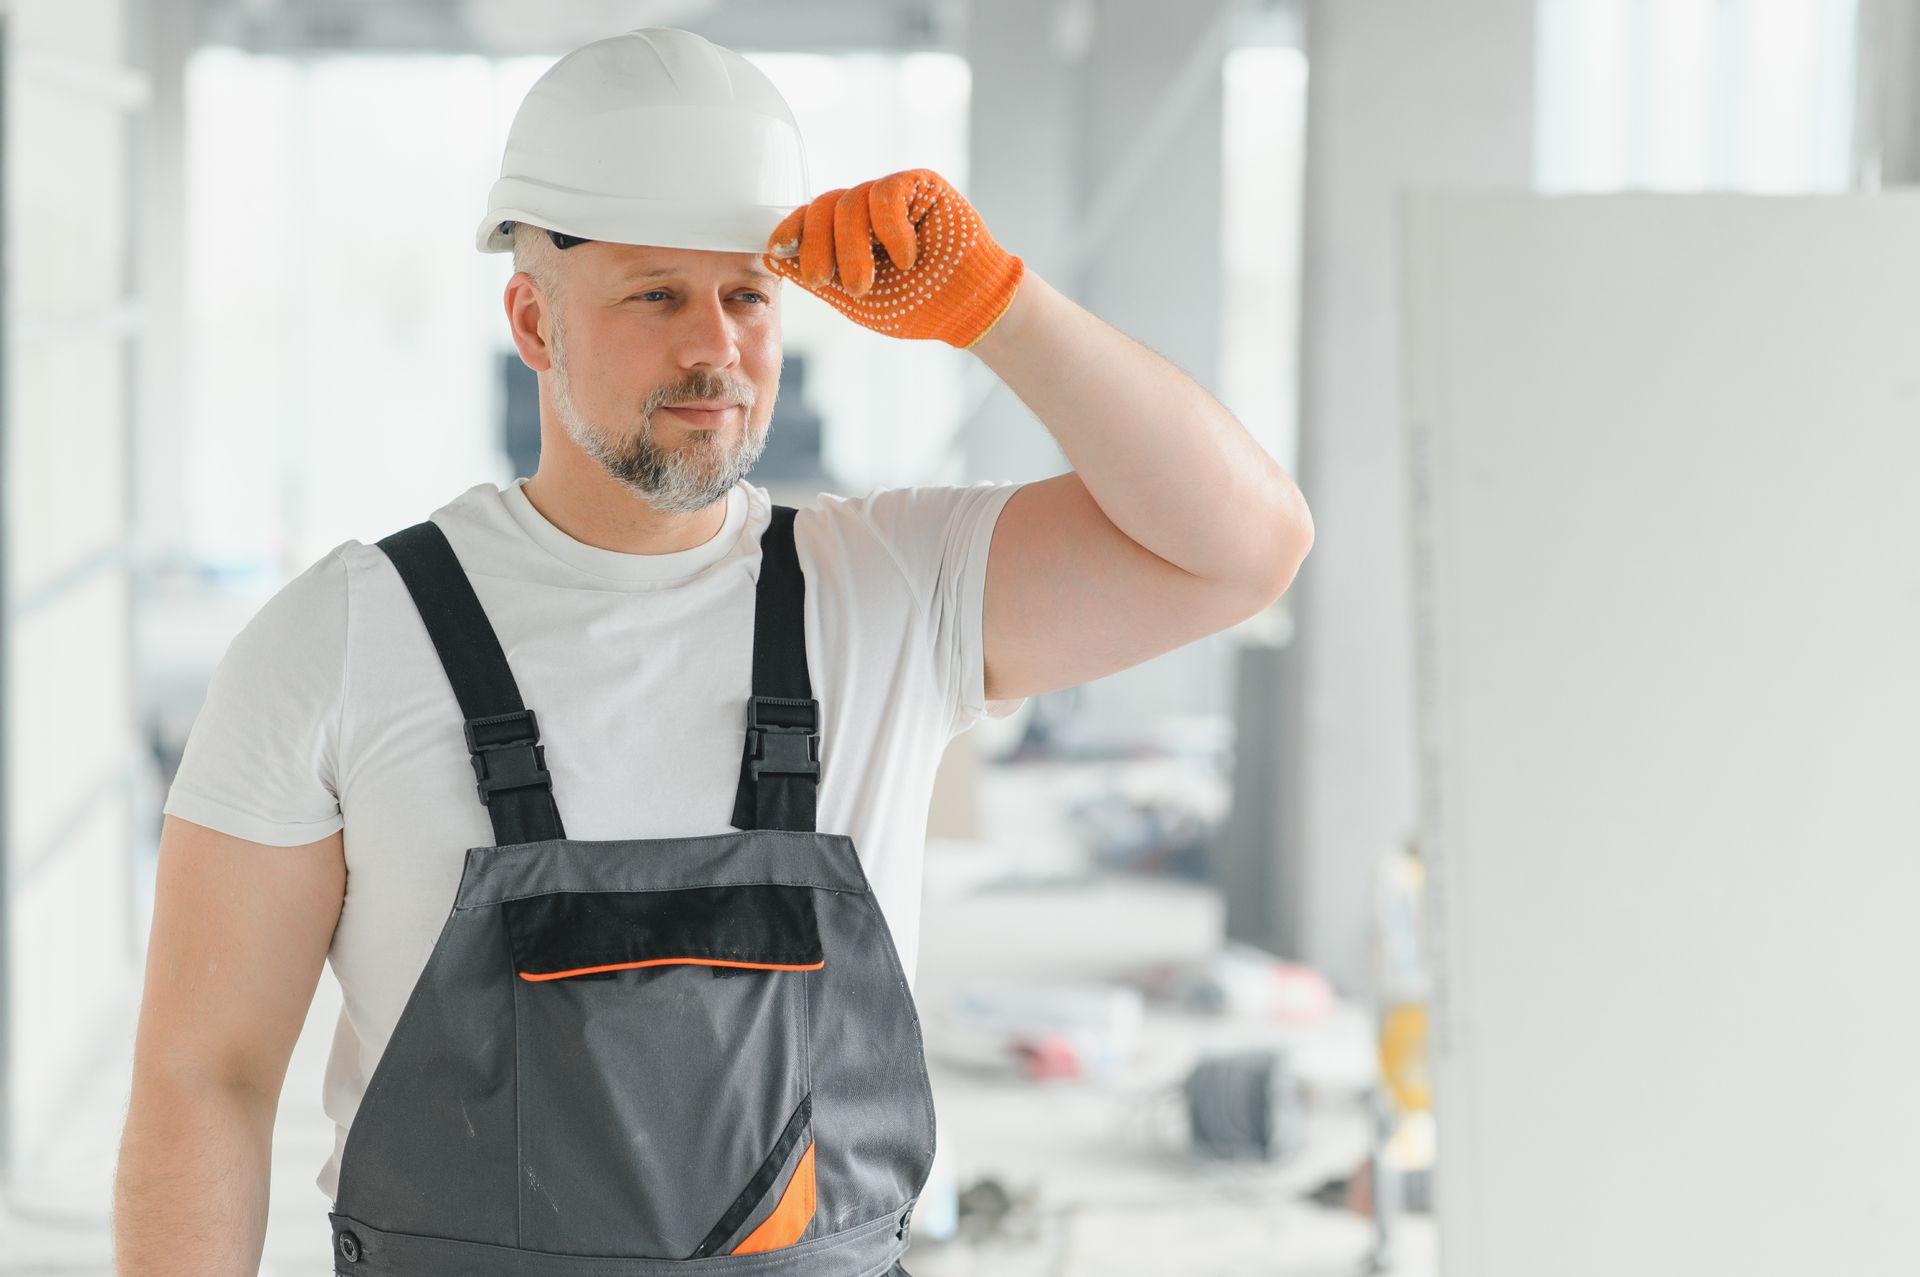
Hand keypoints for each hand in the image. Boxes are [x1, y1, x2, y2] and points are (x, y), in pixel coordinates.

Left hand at [764, 168, 1025, 348]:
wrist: (967, 308)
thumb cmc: (917, 306)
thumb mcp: (854, 300)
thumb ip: (818, 278)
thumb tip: (772, 257)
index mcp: (847, 232)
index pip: (809, 218)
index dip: (790, 230)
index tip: (777, 251)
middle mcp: (866, 208)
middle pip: (822, 207)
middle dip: (816, 248)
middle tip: (824, 282)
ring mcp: (892, 194)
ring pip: (849, 202)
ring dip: (852, 249)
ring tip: (865, 284)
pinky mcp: (920, 183)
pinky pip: (886, 193)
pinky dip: (889, 230)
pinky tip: (905, 257)